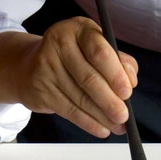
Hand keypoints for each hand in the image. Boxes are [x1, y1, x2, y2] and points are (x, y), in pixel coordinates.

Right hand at [15, 17, 137, 137]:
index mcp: (79, 29)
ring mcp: (46, 67)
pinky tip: (102, 129)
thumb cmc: (73, 57)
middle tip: (124, 116)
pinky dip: (89, 123)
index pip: (99, 51)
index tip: (127, 92)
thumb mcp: (96, 49)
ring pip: (80, 99)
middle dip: (110, 101)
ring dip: (102, 116)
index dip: (115, 74)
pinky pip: (69, 111)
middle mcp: (59, 44)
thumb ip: (118, 61)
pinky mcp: (40, 90)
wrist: (29, 66)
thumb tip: (131, 80)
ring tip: (118, 126)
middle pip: (88, 78)